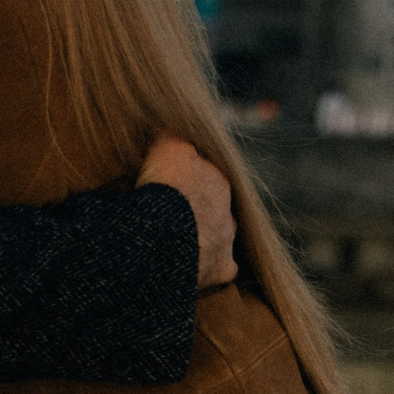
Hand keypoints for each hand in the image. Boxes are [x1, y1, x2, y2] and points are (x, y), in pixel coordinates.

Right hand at [138, 136, 236, 290]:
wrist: (164, 231)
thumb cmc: (166, 186)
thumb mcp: (166, 146)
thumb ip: (170, 134)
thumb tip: (167, 122)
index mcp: (218, 180)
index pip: (207, 176)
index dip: (189, 180)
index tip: (173, 185)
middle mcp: (229, 209)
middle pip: (216, 208)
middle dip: (201, 211)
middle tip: (175, 217)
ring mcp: (228, 240)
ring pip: (220, 237)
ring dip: (205, 239)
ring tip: (178, 243)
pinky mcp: (222, 269)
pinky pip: (221, 269)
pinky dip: (210, 269)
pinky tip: (192, 270)